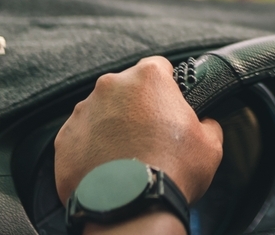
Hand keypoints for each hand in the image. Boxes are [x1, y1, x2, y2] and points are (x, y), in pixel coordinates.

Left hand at [54, 57, 222, 206]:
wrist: (132, 208)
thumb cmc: (173, 170)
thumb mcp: (210, 142)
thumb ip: (206, 121)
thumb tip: (203, 122)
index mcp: (148, 78)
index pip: (158, 66)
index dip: (168, 84)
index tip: (170, 102)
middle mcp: (110, 88)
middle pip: (126, 87)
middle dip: (138, 105)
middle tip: (151, 132)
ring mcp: (83, 113)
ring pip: (102, 110)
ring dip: (113, 125)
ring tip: (128, 152)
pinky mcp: (64, 140)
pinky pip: (81, 136)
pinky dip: (93, 146)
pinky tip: (109, 165)